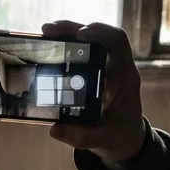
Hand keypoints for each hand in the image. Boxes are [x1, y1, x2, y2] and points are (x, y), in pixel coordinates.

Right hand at [42, 21, 145, 164]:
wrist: (125, 140)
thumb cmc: (120, 137)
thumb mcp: (104, 141)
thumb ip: (82, 137)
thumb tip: (55, 129)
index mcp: (125, 77)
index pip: (118, 42)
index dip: (102, 32)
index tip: (81, 33)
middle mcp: (115, 66)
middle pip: (98, 35)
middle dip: (74, 28)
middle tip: (49, 30)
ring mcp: (103, 68)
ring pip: (87, 41)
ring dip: (66, 34)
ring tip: (44, 33)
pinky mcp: (92, 73)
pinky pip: (79, 53)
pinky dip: (64, 47)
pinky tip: (46, 46)